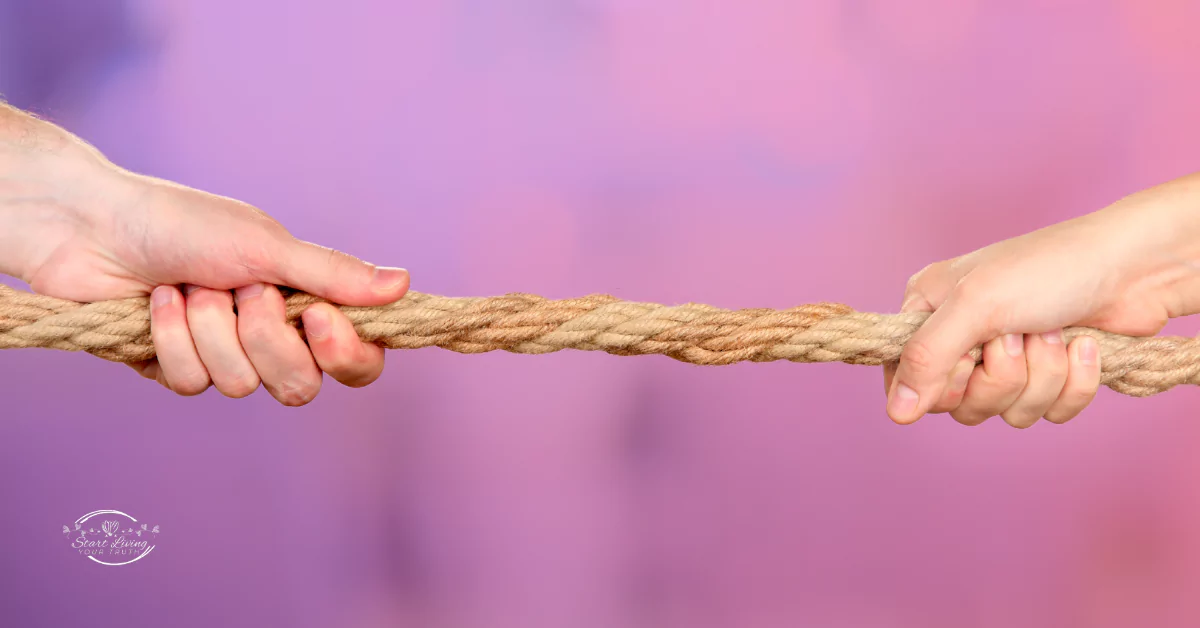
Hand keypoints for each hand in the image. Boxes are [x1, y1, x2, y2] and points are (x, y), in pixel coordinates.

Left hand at [0, 103, 408, 405]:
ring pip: (239, 385)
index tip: (314, 316)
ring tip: (189, 286)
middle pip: (300, 386)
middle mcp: (272, 336)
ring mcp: (224, 356)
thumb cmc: (184, 223)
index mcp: (306, 303)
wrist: (92, 225)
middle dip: (264, 338)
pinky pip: (190, 384)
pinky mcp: (175, 368)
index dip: (344, 354)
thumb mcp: (267, 246)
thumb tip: (404, 284)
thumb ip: (334, 274)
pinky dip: (171, 338)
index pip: (358, 362)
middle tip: (241, 291)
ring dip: (209, 328)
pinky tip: (158, 302)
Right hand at [884, 173, 1199, 426]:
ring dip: (1042, 376)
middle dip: (1002, 377)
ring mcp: (1007, 359)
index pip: (906, 381)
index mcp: (928, 311)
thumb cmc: (1049, 268)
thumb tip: (895, 415)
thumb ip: (926, 359)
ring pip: (1007, 411)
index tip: (968, 357)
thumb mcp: (975, 307)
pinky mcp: (1049, 376)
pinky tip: (1082, 346)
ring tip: (1053, 332)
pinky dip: (1073, 383)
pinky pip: (1049, 412)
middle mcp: (961, 337)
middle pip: (961, 405)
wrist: (1134, 266)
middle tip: (1018, 336)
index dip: (942, 382)